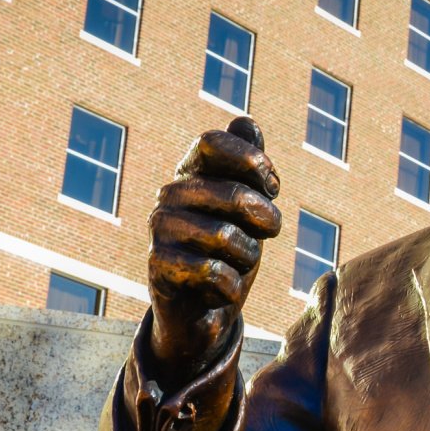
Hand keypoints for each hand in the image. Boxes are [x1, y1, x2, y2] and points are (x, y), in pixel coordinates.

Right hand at [146, 116, 280, 385]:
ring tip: (239, 263)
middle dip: (265, 217)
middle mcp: (170, 194)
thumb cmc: (231, 250)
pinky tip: (219, 290)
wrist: (202, 309)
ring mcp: (160, 228)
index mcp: (193, 172)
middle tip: (272, 231)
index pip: (211, 142)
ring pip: (225, 237)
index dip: (250, 161)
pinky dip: (229, 287)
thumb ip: (249, 166)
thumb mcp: (249, 208)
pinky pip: (211, 272)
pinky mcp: (156, 265)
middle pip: (231, 193)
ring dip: (248, 257)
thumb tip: (246, 121)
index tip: (273, 187)